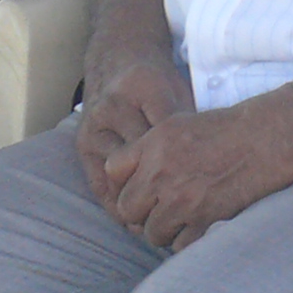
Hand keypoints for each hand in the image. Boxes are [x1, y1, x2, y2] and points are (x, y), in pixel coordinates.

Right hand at [74, 40, 194, 206]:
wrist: (115, 64)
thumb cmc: (155, 84)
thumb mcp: (179, 94)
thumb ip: (188, 126)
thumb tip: (209, 167)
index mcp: (145, 89)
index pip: (170, 137)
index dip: (186, 169)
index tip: (202, 193)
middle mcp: (114, 108)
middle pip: (142, 160)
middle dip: (163, 191)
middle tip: (183, 217)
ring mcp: (95, 128)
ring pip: (118, 177)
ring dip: (138, 204)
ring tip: (158, 228)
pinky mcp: (83, 146)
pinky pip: (99, 183)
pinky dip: (117, 204)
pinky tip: (133, 221)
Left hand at [99, 95, 292, 252]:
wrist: (271, 136)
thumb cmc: (230, 129)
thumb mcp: (180, 124)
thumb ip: (149, 149)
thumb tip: (129, 174)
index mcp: (153, 144)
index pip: (112, 173)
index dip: (124, 183)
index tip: (139, 189)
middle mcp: (161, 172)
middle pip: (128, 210)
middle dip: (142, 213)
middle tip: (160, 210)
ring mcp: (182, 199)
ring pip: (152, 233)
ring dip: (164, 230)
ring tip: (183, 219)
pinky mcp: (206, 219)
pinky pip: (180, 246)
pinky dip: (188, 241)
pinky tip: (200, 227)